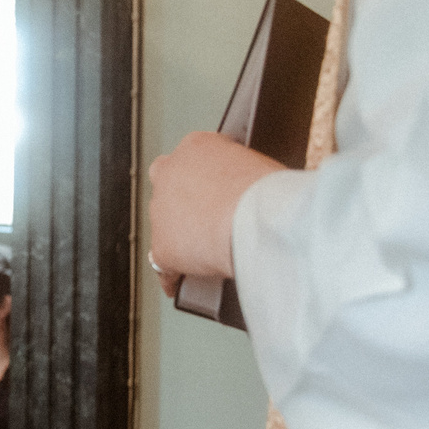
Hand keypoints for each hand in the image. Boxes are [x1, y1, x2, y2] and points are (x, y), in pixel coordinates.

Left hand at [147, 132, 285, 283]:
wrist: (255, 218)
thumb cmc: (267, 189)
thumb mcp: (258, 164)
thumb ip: (240, 171)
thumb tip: (247, 188)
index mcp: (196, 145)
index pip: (191, 157)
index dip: (203, 176)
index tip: (215, 188)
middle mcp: (170, 172)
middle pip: (166, 183)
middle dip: (180, 198)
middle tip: (205, 215)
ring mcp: (161, 210)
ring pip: (162, 223)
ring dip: (177, 233)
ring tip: (201, 250)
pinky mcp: (162, 246)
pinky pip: (163, 264)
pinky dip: (172, 274)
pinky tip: (180, 282)